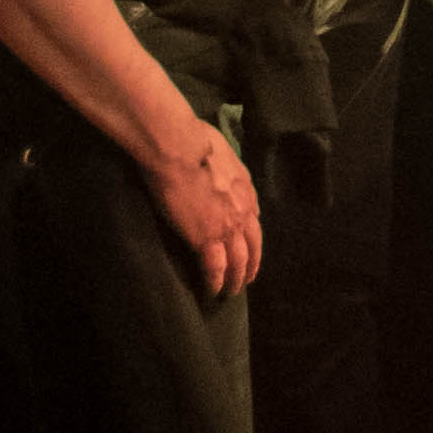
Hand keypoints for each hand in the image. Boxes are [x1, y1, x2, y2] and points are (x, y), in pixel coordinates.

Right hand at [144, 118, 262, 301]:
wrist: (179, 147)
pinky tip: (213, 291)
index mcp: (246, 188)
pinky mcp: (206, 239)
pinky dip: (216, 283)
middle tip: (247, 279)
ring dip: (236, 279)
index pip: (254, 220)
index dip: (251, 238)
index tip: (248, 248)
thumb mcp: (223, 152)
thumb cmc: (193, 140)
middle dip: (251, 264)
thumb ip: (226, 168)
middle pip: (253, 245)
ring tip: (231, 292)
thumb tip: (220, 168)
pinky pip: (215, 269)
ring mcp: (227, 226)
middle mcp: (243, 210)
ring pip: (238, 261)